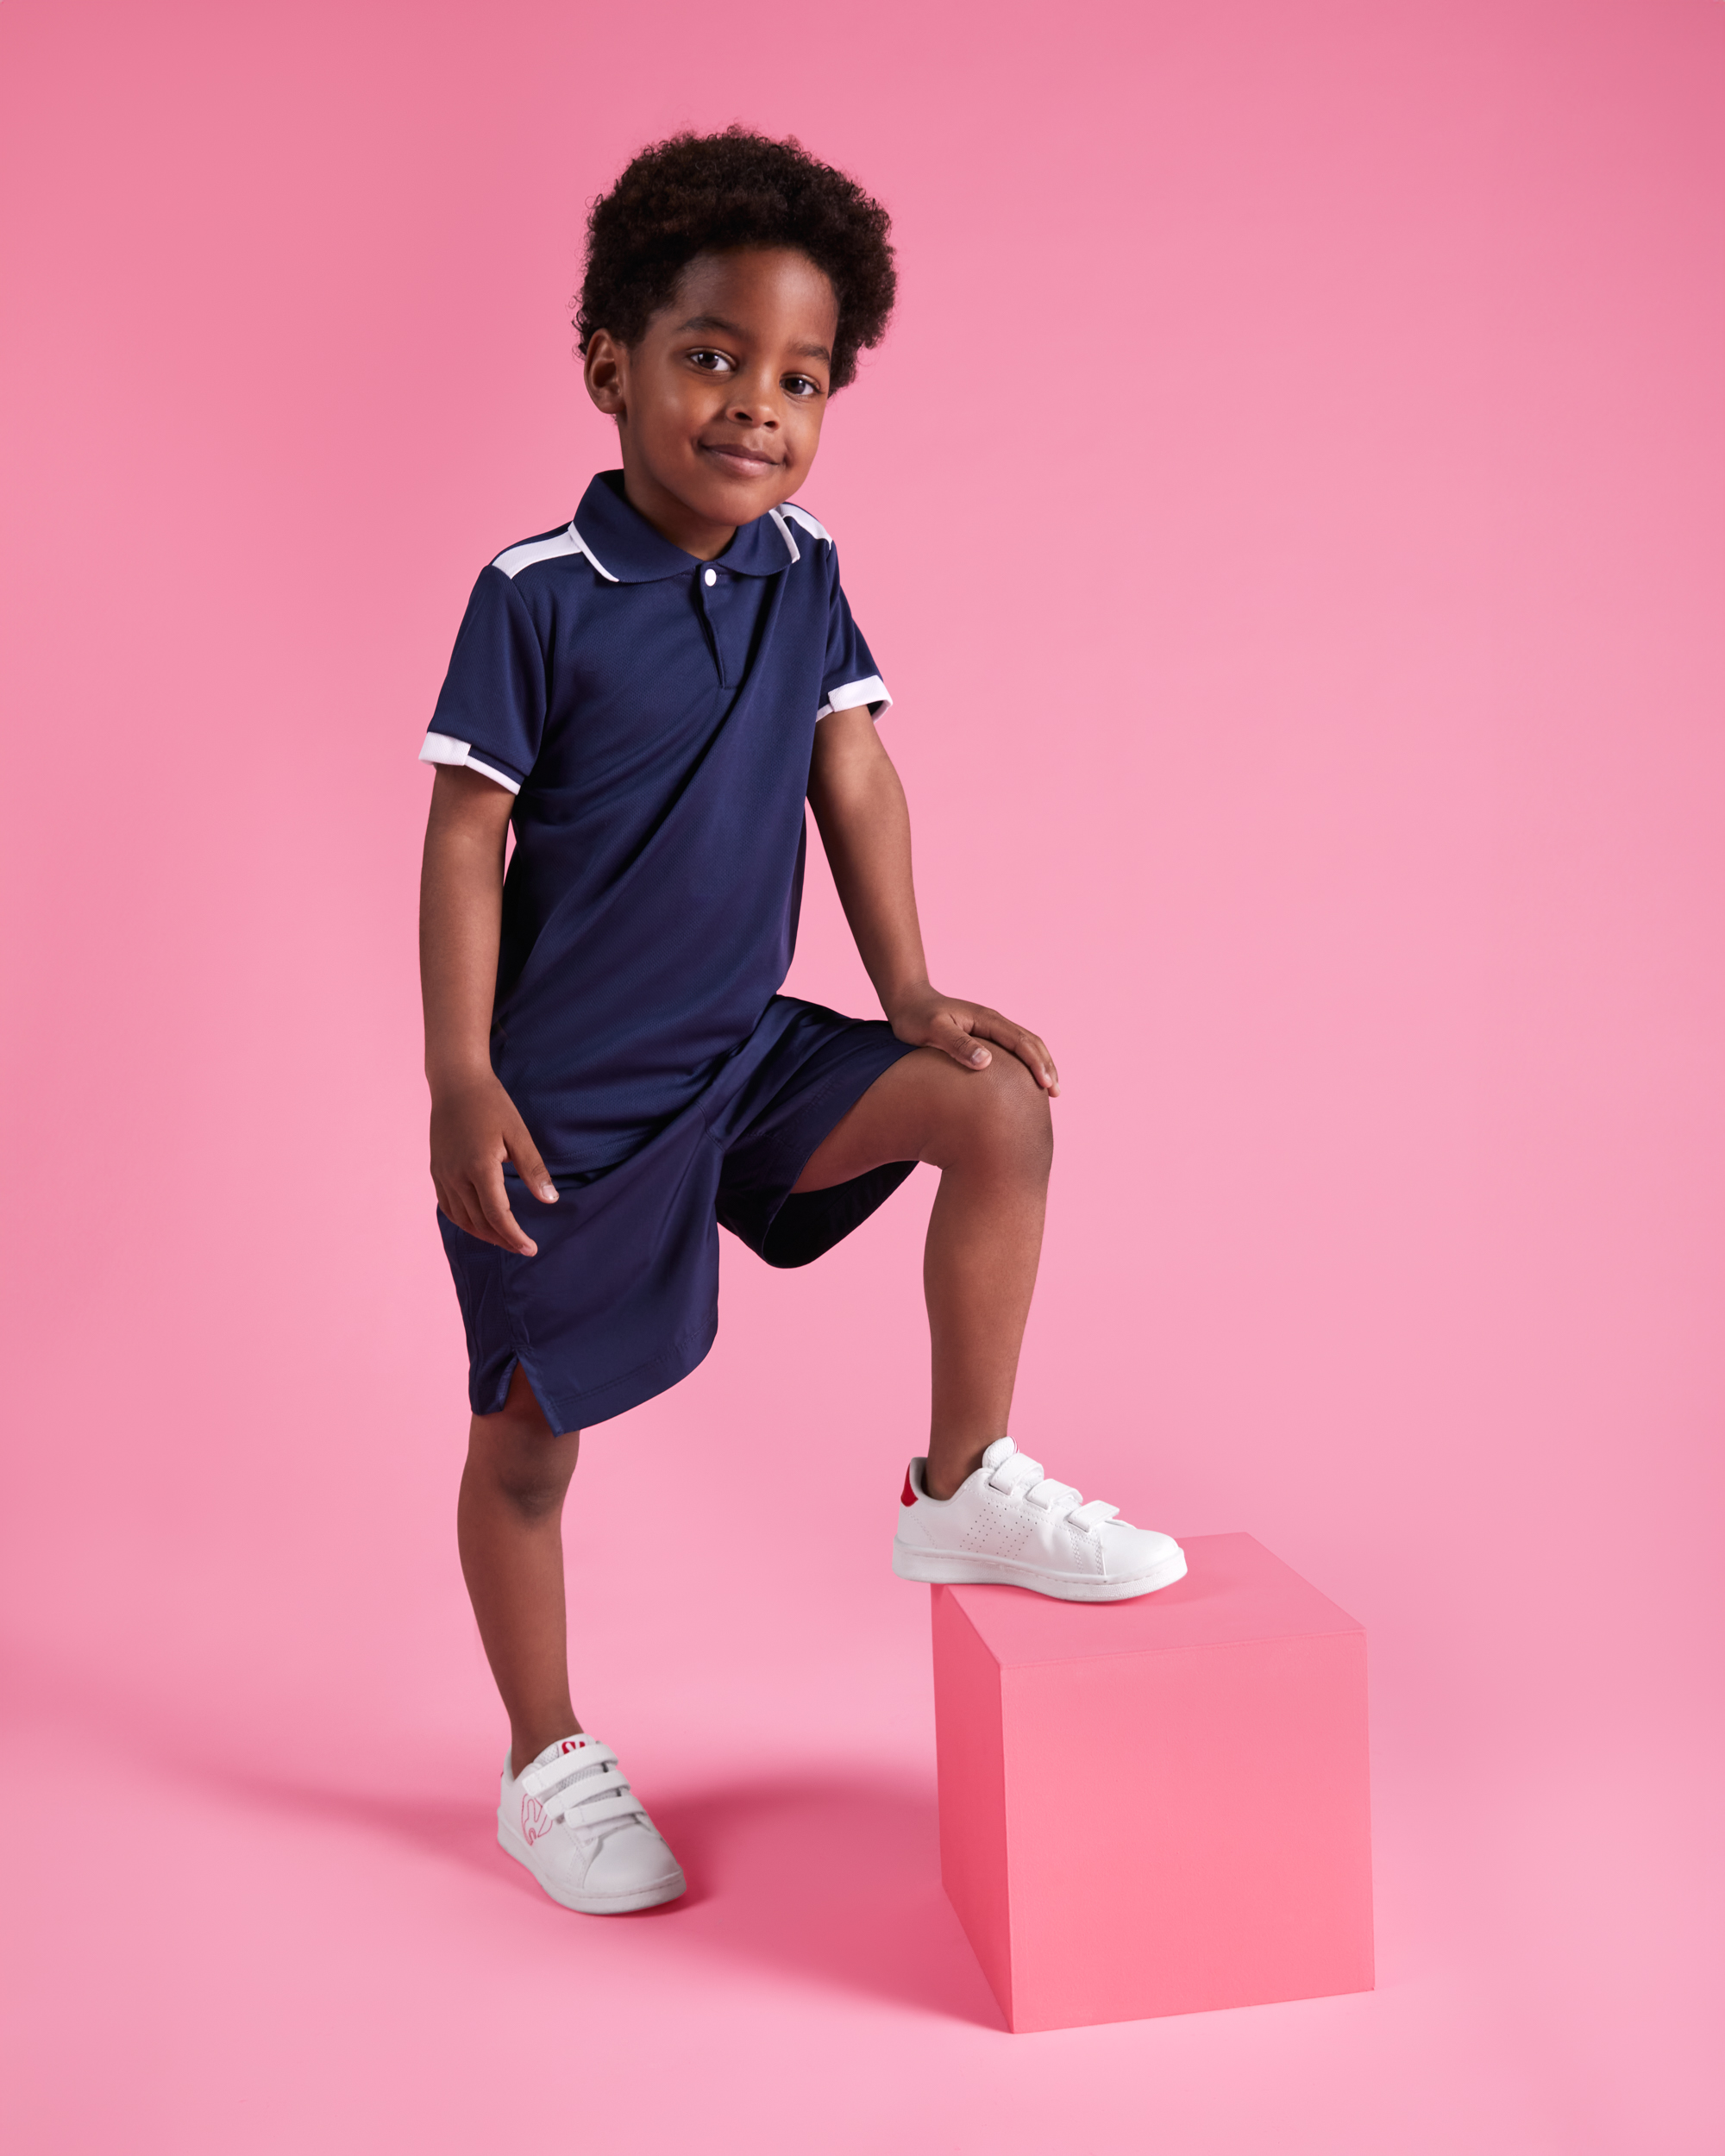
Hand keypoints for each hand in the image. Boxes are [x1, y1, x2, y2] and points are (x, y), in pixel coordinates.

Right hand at [429, 1073, 557, 1254]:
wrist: (456, 1084)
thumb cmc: (492, 1105)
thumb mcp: (518, 1134)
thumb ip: (533, 1169)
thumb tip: (550, 1200)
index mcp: (479, 1167)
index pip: (497, 1214)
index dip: (514, 1236)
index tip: (530, 1248)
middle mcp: (456, 1175)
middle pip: (479, 1222)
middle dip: (502, 1239)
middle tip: (523, 1247)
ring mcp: (443, 1175)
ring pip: (462, 1219)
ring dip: (483, 1234)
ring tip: (504, 1239)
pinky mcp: (436, 1171)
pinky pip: (448, 1207)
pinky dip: (465, 1221)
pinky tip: (479, 1223)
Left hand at [885, 986, 1059, 1095]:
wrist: (908, 1001)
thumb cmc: (916, 1017)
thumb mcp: (933, 1030)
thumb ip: (957, 1044)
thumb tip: (986, 1062)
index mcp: (987, 1020)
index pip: (1021, 1042)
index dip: (1036, 1063)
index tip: (1046, 1085)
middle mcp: (993, 1022)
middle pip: (1031, 1042)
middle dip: (1046, 1066)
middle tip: (1056, 1092)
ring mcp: (990, 1028)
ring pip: (1025, 1045)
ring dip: (1040, 1064)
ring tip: (1049, 1089)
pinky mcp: (983, 1036)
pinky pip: (1012, 1049)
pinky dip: (1025, 1063)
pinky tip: (1024, 1080)